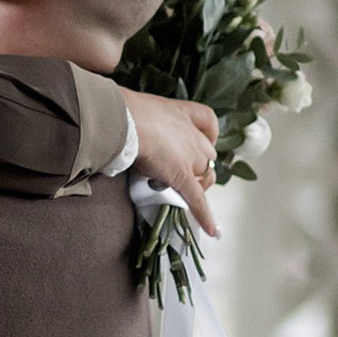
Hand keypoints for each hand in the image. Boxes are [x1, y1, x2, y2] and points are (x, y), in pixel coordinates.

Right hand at [122, 92, 219, 233]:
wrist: (128, 120)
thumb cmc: (128, 110)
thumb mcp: (139, 106)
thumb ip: (141, 116)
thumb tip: (125, 123)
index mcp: (183, 113)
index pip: (207, 121)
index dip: (207, 133)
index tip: (200, 139)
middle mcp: (193, 136)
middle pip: (207, 154)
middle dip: (199, 164)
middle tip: (181, 171)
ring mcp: (190, 158)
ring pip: (205, 175)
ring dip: (200, 184)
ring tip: (187, 192)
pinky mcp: (183, 179)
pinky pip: (198, 200)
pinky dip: (206, 216)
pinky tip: (212, 230)